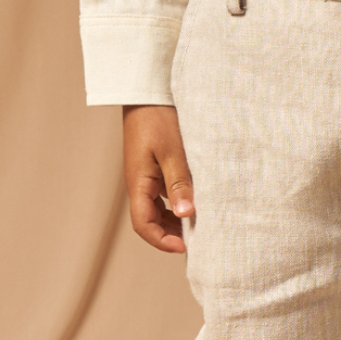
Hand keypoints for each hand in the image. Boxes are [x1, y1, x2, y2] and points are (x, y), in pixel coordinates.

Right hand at [122, 105, 193, 252]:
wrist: (148, 92)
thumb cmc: (158, 118)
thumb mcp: (172, 151)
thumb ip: (179, 183)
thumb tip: (186, 215)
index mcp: (139, 183)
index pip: (143, 225)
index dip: (162, 241)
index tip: (185, 247)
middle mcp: (140, 183)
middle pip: (150, 221)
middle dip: (171, 234)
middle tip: (199, 239)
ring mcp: (147, 176)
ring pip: (158, 209)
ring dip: (175, 219)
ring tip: (201, 222)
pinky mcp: (155, 166)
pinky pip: (164, 193)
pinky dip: (178, 202)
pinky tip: (197, 199)